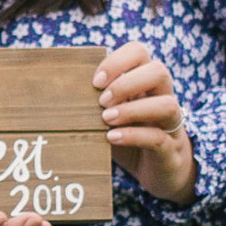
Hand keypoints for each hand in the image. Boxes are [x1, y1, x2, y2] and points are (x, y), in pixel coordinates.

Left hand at [96, 39, 195, 203]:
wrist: (160, 173)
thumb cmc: (129, 138)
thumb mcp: (111, 117)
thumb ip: (94, 104)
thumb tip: (55, 93)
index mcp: (146, 83)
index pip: (139, 52)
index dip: (117, 61)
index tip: (95, 81)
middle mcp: (163, 98)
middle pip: (159, 72)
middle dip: (126, 83)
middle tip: (101, 101)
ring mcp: (171, 125)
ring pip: (168, 104)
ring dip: (132, 109)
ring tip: (106, 118)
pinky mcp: (171, 151)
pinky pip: (158, 137)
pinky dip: (133, 135)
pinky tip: (112, 138)